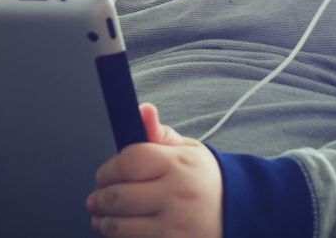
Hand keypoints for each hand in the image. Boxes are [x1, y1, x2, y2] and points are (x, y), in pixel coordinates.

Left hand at [86, 103, 222, 237]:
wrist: (239, 214)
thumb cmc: (207, 181)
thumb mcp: (189, 151)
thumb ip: (160, 134)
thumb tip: (143, 109)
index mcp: (180, 165)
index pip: (129, 162)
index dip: (107, 169)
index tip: (103, 175)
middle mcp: (178, 195)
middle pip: (119, 196)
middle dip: (98, 198)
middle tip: (95, 199)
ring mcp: (176, 226)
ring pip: (121, 227)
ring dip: (104, 222)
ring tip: (102, 218)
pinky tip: (120, 232)